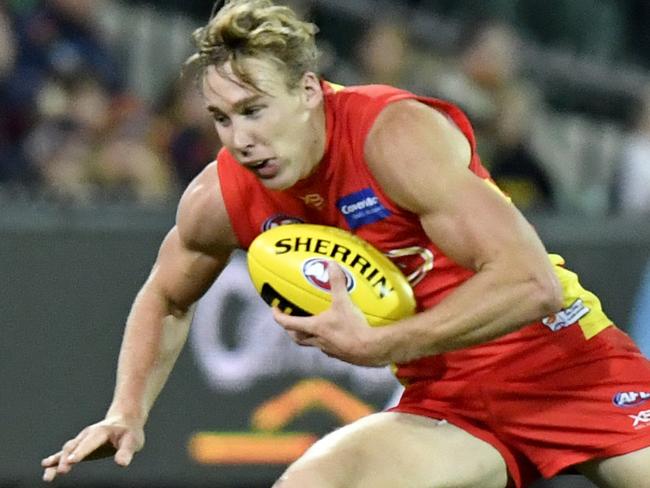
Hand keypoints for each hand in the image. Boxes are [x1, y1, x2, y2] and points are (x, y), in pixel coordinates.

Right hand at [41, 416, 144, 481]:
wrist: (124, 422)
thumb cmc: (129, 433)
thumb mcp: (132, 441)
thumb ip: (126, 452)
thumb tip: (122, 463)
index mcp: (101, 432)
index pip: (89, 442)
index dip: (81, 451)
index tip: (71, 461)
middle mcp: (87, 435)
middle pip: (74, 447)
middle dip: (66, 459)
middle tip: (62, 471)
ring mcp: (81, 441)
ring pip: (66, 450)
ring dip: (56, 462)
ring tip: (48, 476)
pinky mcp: (79, 448)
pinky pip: (64, 454)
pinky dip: (55, 460)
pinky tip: (45, 465)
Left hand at [273, 262, 390, 366]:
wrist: (371, 349)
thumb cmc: (353, 327)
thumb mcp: (344, 302)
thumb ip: (337, 283)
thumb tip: (332, 264)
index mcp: (314, 327)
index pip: (288, 323)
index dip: (278, 316)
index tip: (274, 309)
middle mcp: (317, 340)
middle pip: (297, 337)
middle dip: (291, 329)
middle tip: (290, 320)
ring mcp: (328, 349)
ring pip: (312, 343)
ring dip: (309, 335)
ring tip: (313, 325)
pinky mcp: (340, 355)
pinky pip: (328, 348)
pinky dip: (327, 340)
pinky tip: (335, 334)